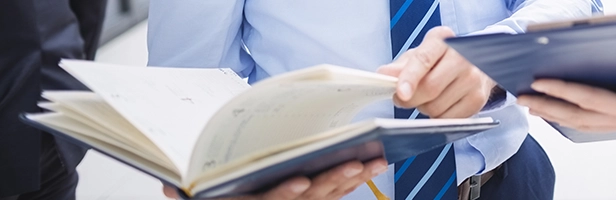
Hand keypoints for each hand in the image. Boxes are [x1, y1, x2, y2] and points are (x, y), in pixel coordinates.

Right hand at [162, 159, 387, 199]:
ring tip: (375, 159)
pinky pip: (333, 195)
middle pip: (309, 198)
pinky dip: (351, 181)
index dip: (286, 194)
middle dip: (334, 181)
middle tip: (356, 164)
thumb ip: (186, 194)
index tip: (302, 181)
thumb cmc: (217, 199)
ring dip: (352, 179)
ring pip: (328, 196)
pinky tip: (370, 164)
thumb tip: (170, 186)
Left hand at [377, 26, 496, 117]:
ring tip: (428, 98)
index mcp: (442, 40)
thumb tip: (383, 74)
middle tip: (404, 98)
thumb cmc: (439, 60)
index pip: (423, 60)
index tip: (400, 93)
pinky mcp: (479, 98)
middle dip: (411, 99)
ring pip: (437, 107)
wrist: (474, 64)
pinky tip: (441, 105)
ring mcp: (473, 78)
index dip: (409, 79)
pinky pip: (448, 119)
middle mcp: (462, 56)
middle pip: (430, 88)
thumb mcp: (417, 56)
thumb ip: (399, 66)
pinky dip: (438, 117)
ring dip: (424, 108)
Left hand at [517, 67, 615, 156]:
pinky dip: (569, 116)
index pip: (592, 98)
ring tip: (529, 104)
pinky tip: (559, 112)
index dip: (565, 90)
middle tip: (521, 97)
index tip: (542, 82)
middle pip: (575, 113)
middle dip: (546, 105)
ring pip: (578, 119)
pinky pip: (589, 121)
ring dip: (552, 112)